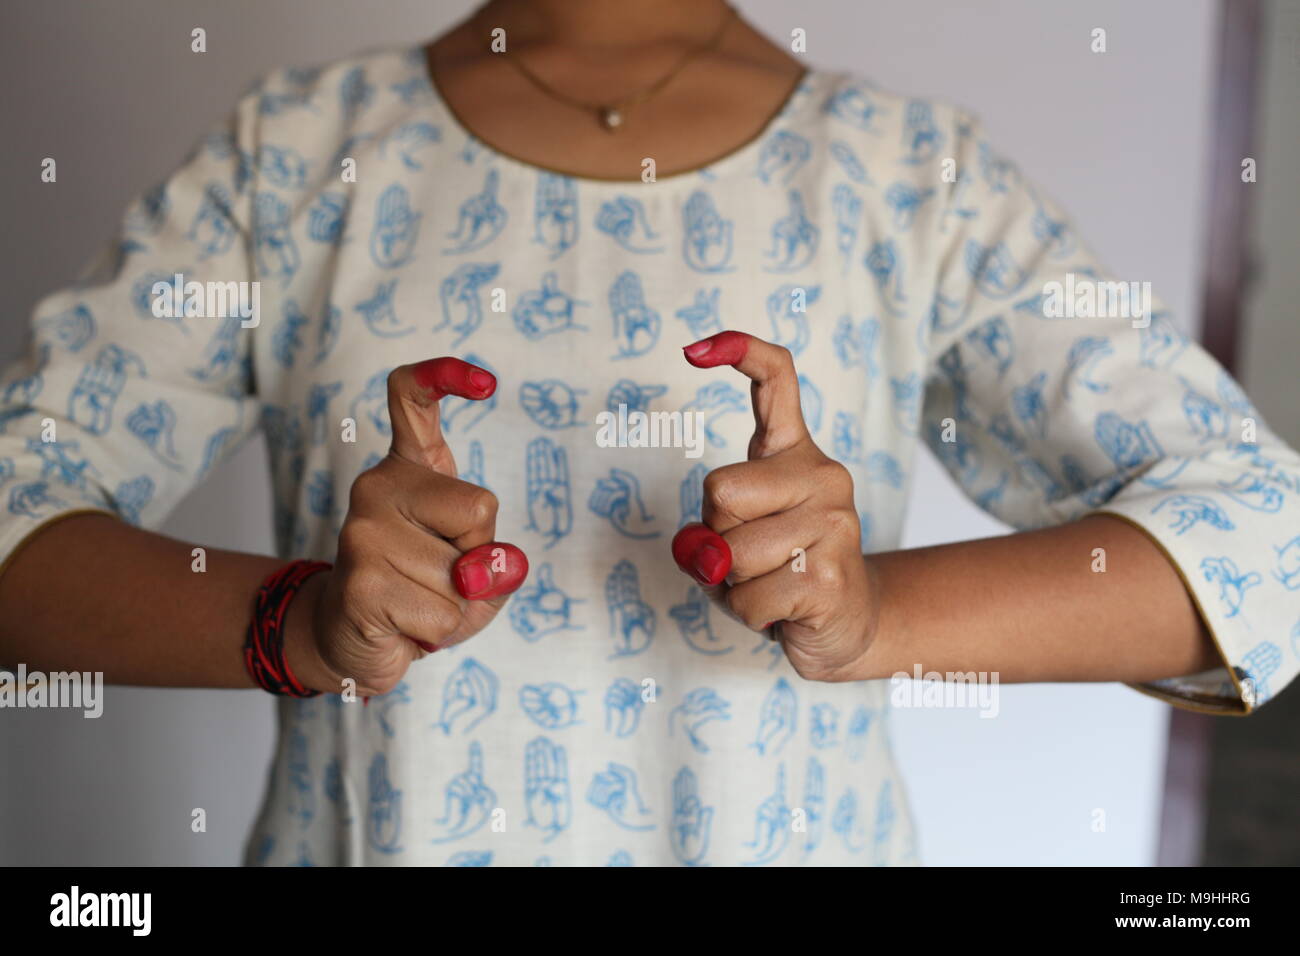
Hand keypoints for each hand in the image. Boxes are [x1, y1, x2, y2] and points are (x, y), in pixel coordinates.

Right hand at [288, 357, 528, 695]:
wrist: (350, 640)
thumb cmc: (422, 596)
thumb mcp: (479, 576)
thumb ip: (499, 564)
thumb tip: (491, 566)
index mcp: (409, 469)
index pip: (413, 400)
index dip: (447, 376)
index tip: (488, 384)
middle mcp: (378, 485)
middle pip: (480, 508)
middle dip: (479, 554)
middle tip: (440, 573)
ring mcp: (362, 530)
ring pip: (461, 574)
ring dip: (456, 604)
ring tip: (416, 602)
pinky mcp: (360, 581)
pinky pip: (442, 613)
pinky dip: (439, 631)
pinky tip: (403, 623)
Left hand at [670, 331, 876, 681]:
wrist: (846, 623)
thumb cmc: (779, 571)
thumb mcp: (734, 539)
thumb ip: (708, 531)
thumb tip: (703, 549)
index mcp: (795, 455)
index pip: (777, 380)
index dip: (739, 352)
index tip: (695, 348)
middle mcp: (823, 476)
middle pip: (720, 490)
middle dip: (715, 534)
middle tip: (749, 555)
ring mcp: (835, 524)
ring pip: (732, 553)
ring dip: (731, 583)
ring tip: (768, 584)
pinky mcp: (832, 575)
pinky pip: (748, 597)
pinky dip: (747, 613)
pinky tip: (781, 609)